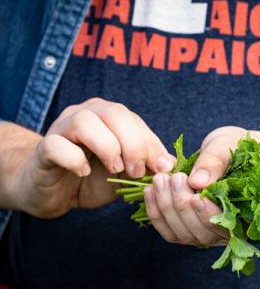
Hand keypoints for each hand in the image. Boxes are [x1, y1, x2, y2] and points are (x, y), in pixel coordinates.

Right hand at [9, 98, 174, 217]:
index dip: (150, 144)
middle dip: (133, 145)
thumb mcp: (126, 171)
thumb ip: (146, 163)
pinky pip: (56, 145)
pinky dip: (73, 159)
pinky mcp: (44, 148)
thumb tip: (171, 163)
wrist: (53, 191)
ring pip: (85, 122)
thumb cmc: (92, 177)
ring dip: (107, 147)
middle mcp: (86, 114)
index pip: (134, 120)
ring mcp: (61, 128)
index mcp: (108, 116)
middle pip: (114, 113)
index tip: (161, 169)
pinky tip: (83, 172)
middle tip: (136, 171)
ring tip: (114, 169)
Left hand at [144, 126, 259, 245]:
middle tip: (174, 178)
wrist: (226, 150)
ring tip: (160, 179)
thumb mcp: (228, 146)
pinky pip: (168, 230)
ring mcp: (205, 231)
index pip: (226, 227)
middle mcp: (227, 231)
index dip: (209, 216)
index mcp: (247, 215)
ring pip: (182, 234)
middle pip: (201, 233)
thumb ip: (215, 162)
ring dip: (167, 207)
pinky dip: (156, 212)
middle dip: (183, 206)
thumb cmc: (235, 146)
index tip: (196, 197)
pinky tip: (150, 191)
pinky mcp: (186, 227)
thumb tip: (198, 181)